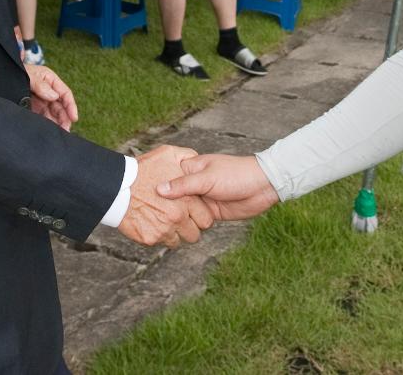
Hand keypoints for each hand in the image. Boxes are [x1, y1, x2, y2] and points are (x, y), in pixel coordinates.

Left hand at [24, 63, 77, 130]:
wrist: (2, 77)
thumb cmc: (18, 72)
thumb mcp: (29, 75)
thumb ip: (41, 85)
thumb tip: (54, 96)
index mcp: (51, 80)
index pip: (65, 94)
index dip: (71, 106)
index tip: (74, 117)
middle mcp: (48, 91)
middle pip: (61, 107)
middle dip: (64, 118)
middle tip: (65, 130)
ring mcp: (42, 101)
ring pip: (53, 114)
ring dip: (57, 123)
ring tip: (57, 133)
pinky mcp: (34, 109)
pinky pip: (43, 118)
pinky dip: (47, 124)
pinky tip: (48, 131)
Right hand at [119, 145, 213, 247]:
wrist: (115, 186)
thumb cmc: (141, 169)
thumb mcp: (168, 154)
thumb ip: (187, 157)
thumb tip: (197, 160)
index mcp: (186, 200)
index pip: (206, 220)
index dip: (199, 216)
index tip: (192, 211)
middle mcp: (177, 217)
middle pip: (194, 235)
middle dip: (189, 227)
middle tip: (179, 218)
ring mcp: (163, 229)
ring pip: (178, 241)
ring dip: (173, 233)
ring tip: (165, 220)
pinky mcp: (150, 238)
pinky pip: (160, 243)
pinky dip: (157, 235)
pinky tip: (151, 222)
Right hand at [158, 153, 279, 221]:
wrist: (263, 186)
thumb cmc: (236, 174)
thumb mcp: (207, 178)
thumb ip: (183, 185)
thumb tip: (159, 190)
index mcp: (190, 169)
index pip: (166, 179)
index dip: (155, 188)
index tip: (140, 198)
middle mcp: (193, 185)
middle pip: (173, 198)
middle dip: (164, 207)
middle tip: (149, 218)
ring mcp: (201, 199)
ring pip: (183, 212)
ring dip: (177, 219)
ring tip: (161, 228)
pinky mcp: (210, 213)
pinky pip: (195, 221)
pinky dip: (189, 226)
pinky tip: (176, 233)